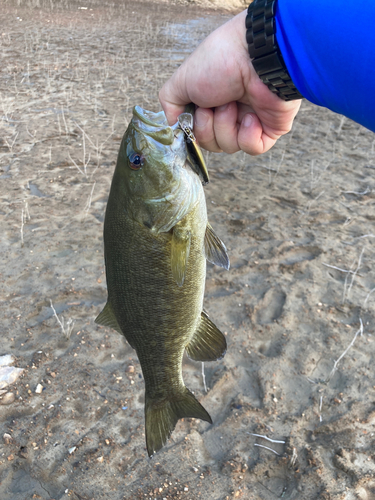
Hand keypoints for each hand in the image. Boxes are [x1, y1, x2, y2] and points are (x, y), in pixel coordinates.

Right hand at [159, 10, 300, 155]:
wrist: (256, 56)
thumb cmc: (220, 62)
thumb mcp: (181, 81)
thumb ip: (170, 104)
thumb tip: (174, 125)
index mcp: (210, 102)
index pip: (196, 132)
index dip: (193, 128)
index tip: (195, 111)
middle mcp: (229, 113)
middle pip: (210, 144)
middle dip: (208, 127)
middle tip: (215, 104)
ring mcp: (250, 122)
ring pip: (230, 147)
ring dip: (227, 126)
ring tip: (234, 103)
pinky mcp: (270, 129)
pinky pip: (253, 148)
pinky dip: (248, 136)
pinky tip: (251, 116)